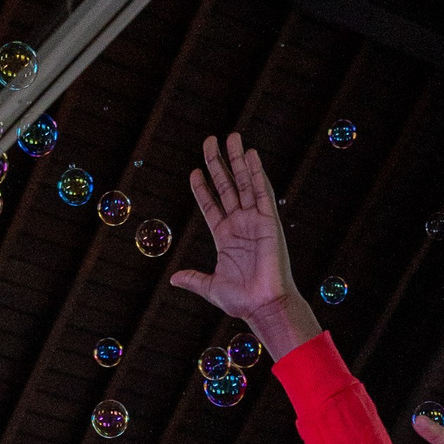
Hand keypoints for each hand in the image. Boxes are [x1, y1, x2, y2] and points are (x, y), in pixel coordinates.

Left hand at [170, 133, 319, 359]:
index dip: (202, 188)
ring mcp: (255, 220)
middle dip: (218, 163)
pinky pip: (262, 192)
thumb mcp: (211, 287)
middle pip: (227, 186)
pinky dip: (257, 173)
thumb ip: (194, 279)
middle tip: (210, 140)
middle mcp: (240, 224)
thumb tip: (174, 278)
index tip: (194, 171)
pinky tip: (251, 156)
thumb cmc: (241, 301)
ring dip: (238, 160)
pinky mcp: (269, 221)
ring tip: (232, 137)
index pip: (211, 205)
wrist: (263, 306)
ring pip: (244, 183)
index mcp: (225, 237)